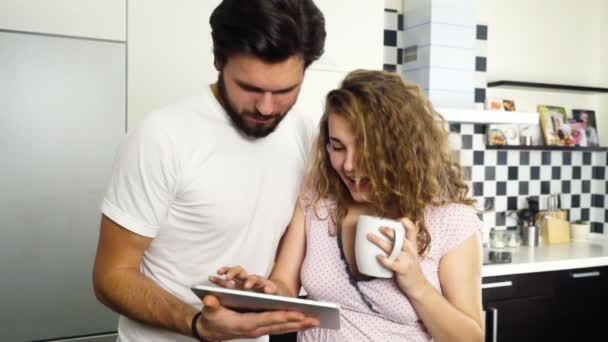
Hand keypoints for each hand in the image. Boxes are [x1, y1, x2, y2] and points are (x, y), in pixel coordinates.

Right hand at [195, 295, 319, 340]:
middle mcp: (255, 329)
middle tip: (316, 318)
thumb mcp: (209, 310)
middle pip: (280, 325)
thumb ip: (211, 304)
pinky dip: (292, 325)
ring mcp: (258, 330)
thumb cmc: (211, 318)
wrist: (209, 330)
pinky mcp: (260, 329)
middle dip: (298, 322)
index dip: (284, 316)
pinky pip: (279, 328)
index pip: (268, 319)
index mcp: (245, 323)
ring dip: (299, 325)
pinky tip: (302, 322)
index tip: (299, 314)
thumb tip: (209, 300)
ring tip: (315, 321)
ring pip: (282, 328)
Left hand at [208, 266, 278, 293]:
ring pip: (255, 278)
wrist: (273, 299)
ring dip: (251, 281)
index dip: (223, 272)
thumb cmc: (253, 299)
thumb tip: (207, 299)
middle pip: (240, 272)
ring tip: (247, 286)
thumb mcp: (237, 297)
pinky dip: (270, 288)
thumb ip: (225, 295)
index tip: (214, 275)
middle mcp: (249, 281)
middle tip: (227, 277)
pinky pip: (271, 287)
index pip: (229, 274)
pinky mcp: (272, 289)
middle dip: (233, 273)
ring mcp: (261, 284)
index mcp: (239, 282)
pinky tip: (268, 291)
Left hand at [367, 217, 426, 295]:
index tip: (397, 219)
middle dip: (388, 231)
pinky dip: (384, 260)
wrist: (417, 284)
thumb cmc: (410, 266)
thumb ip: (402, 243)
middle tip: (378, 227)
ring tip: (370, 236)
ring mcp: (406, 260)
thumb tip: (387, 232)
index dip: (406, 222)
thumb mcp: (410, 252)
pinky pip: (391, 263)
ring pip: (393, 248)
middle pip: (399, 237)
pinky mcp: (402, 269)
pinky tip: (377, 256)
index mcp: (412, 244)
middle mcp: (410, 250)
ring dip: (380, 242)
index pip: (413, 230)